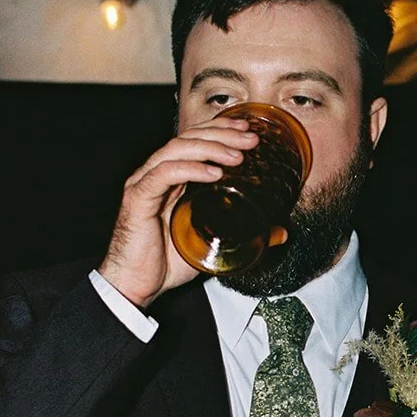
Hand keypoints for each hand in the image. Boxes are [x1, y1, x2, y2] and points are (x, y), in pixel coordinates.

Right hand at [98, 117, 267, 308]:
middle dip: (222, 134)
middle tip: (250, 138)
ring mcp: (145, 183)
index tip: (247, 131)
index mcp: (172, 179)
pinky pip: (164, 174)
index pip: (195, 142)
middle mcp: (156, 175)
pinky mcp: (137, 198)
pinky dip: (190, 169)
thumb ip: (245, 233)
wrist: (136, 285)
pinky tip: (214, 173)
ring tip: (237, 156)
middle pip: (189, 139)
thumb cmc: (166, 264)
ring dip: (210, 148)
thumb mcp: (214, 243)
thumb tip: (280, 233)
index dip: (220, 131)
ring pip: (177, 150)